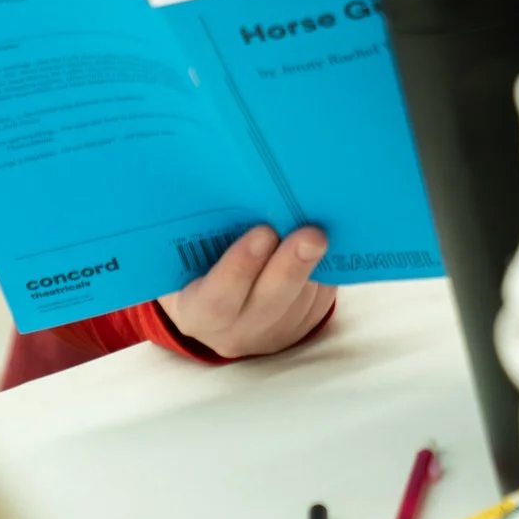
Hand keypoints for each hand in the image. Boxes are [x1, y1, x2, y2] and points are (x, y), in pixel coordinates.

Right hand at [159, 224, 335, 357]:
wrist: (219, 299)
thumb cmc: (197, 265)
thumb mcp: (186, 255)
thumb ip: (200, 233)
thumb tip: (230, 184)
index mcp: (195, 312)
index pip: (216, 299)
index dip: (239, 268)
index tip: (263, 232)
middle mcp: (233, 331)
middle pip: (267, 304)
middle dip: (292, 266)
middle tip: (312, 234)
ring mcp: (270, 334)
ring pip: (299, 304)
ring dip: (315, 266)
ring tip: (326, 230)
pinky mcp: (300, 328)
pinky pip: (318, 301)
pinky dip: (326, 270)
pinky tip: (333, 242)